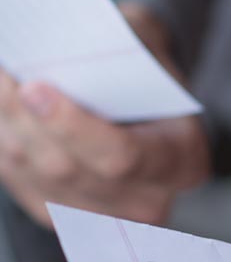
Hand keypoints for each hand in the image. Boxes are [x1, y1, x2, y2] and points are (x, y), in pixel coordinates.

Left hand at [0, 2, 208, 226]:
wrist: (139, 99)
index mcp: (182, 161)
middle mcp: (145, 201)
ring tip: (4, 77)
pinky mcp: (59, 217)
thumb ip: (113, 46)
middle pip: (65, 167)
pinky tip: (7, 102)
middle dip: (23, 116)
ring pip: (32, 170)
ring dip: (7, 119)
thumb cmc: (143, 66)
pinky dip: (5, 134)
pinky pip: (17, 176)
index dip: (73, 126)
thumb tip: (54, 51)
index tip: (34, 87)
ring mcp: (101, 218)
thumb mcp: (144, 43)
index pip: (122, 156)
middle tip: (4, 69)